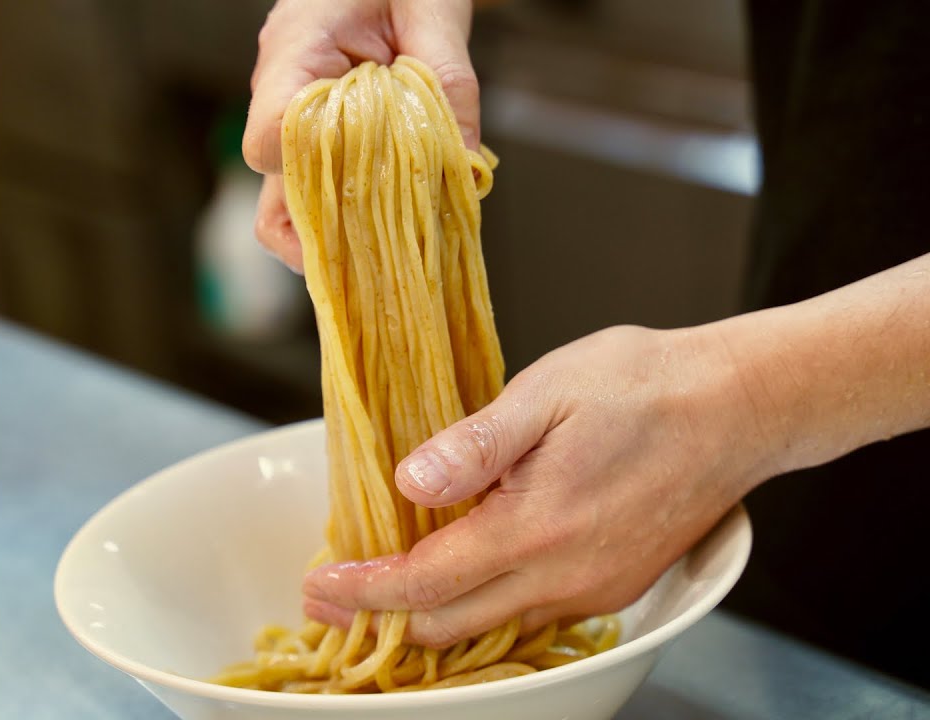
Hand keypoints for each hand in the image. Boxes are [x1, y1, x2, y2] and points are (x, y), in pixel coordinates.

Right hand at [246, 0, 478, 272]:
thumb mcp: (434, 8)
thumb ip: (448, 80)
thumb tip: (463, 163)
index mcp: (295, 53)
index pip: (271, 140)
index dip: (312, 177)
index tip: (367, 186)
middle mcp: (279, 95)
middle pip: (273, 201)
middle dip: (330, 239)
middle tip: (386, 259)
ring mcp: (292, 122)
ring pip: (288, 209)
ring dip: (338, 237)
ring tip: (393, 251)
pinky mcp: (314, 136)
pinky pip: (317, 191)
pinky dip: (351, 215)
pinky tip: (397, 219)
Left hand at [301, 324, 770, 646]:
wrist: (741, 405)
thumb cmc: (646, 386)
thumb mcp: (547, 392)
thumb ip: (474, 445)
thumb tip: (409, 483)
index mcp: (536, 529)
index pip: (427, 583)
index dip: (366, 590)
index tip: (320, 585)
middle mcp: (566, 576)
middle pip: (451, 627)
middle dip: (381, 619)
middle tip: (328, 599)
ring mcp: (594, 589)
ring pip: (492, 629)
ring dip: (430, 619)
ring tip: (380, 591)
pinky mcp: (615, 585)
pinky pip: (531, 617)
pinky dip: (481, 610)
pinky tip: (458, 581)